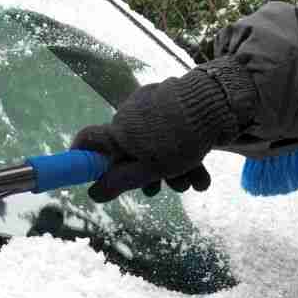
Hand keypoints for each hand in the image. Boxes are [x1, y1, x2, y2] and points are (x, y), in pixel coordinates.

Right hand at [72, 60, 252, 202]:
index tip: (84, 173)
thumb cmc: (178, 139)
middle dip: (150, 175)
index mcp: (119, 130)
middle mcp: (130, 116)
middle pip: (131, 151)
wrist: (217, 103)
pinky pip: (172, 132)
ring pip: (157, 145)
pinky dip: (185, 153)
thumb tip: (93, 194)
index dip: (80, 156)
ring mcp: (152, 107)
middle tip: (164, 188)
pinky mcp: (174, 103)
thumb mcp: (149, 169)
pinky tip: (202, 172)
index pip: (87, 140)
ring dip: (174, 169)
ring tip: (194, 182)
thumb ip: (120, 182)